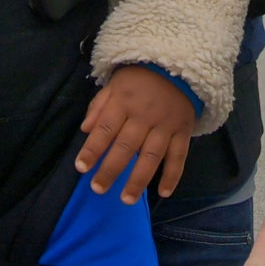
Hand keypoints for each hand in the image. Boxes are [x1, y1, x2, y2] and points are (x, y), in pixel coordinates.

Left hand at [75, 64, 194, 204]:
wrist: (178, 66)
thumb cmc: (139, 78)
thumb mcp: (115, 84)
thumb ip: (99, 106)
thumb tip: (85, 129)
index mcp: (123, 102)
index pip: (105, 129)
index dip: (92, 149)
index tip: (81, 168)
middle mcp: (143, 115)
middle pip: (125, 146)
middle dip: (111, 169)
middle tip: (98, 189)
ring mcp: (165, 125)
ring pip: (151, 156)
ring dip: (139, 179)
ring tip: (127, 199)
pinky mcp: (183, 132)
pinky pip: (179, 156)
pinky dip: (172, 175)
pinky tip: (163, 192)